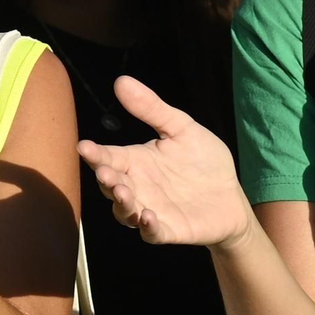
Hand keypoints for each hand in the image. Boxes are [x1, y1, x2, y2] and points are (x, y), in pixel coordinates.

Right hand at [78, 77, 253, 247]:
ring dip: (122, 204)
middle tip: (105, 173)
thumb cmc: (203, 162)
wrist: (231, 197)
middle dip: (106, 180)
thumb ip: (152, 109)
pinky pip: (152, 233)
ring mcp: (151, 210)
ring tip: (124, 194)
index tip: (84, 146)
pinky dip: (147, 227)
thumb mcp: (181, 129)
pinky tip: (148, 217)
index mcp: (137, 161)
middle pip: (111, 186)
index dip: (95, 154)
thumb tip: (121, 81)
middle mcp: (138, 187)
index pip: (109, 157)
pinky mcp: (169, 230)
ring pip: (125, 212)